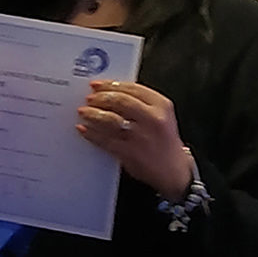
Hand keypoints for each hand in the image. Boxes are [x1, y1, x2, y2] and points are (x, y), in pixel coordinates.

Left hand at [77, 80, 192, 198]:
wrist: (174, 172)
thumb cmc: (164, 142)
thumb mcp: (161, 116)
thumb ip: (142, 102)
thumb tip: (111, 92)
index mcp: (161, 105)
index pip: (132, 88)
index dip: (111, 84)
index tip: (98, 84)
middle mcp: (152, 119)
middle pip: (119, 101)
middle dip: (100, 97)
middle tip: (89, 97)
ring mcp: (141, 136)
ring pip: (110, 119)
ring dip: (93, 113)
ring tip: (84, 112)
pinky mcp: (130, 152)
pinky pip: (105, 140)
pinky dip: (91, 133)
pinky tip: (84, 129)